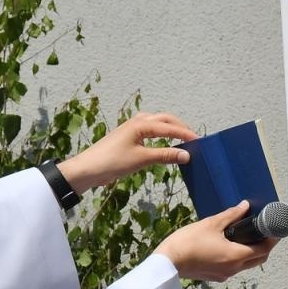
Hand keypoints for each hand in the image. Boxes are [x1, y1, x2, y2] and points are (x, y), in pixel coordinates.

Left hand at [56, 111, 196, 193]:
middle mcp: (137, 122)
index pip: (169, 127)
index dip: (185, 134)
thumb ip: (165, 155)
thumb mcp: (141, 159)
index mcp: (140, 125)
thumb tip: (187, 155)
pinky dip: (161, 134)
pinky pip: (150, 131)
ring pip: (156, 123)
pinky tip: (164, 142)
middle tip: (194, 137)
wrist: (87, 170)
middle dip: (180, 126)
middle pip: (164, 119)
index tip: (200, 141)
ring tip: (183, 137)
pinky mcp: (128, 138)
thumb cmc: (112, 162)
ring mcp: (132, 129)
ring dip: (170, 128)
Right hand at [154, 201, 275, 280]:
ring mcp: (224, 274)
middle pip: (258, 260)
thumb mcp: (211, 224)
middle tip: (266, 233)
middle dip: (265, 247)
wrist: (167, 262)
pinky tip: (229, 246)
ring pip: (245, 265)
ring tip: (248, 237)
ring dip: (251, 253)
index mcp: (236, 256)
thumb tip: (245, 206)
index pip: (264, 250)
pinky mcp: (214, 276)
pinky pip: (233, 268)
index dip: (273, 240)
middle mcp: (233, 269)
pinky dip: (237, 258)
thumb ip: (231, 215)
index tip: (277, 231)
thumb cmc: (187, 242)